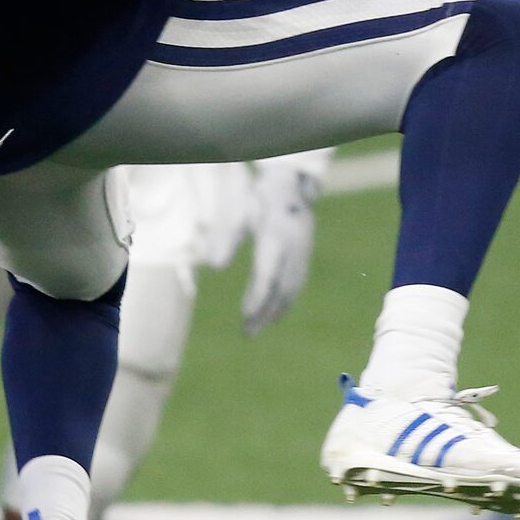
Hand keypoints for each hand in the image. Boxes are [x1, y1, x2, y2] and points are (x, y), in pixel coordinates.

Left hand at [242, 159, 322, 336]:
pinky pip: (297, 284)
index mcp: (276, 235)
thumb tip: (215, 266)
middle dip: (265, 312)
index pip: (267, 274)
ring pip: (291, 289)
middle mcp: (294, 247)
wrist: (291, 185)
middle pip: (280, 288)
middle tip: (248, 333)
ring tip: (256, 329)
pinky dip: (285, 302)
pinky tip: (273, 315)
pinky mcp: (305, 256)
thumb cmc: (258, 197)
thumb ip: (226, 236)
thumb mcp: (239, 210)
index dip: (257, 298)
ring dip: (275, 311)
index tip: (245, 317)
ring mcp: (303, 253)